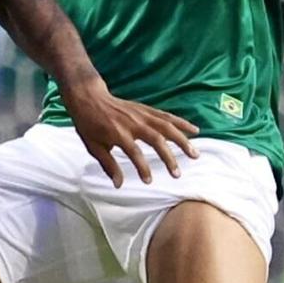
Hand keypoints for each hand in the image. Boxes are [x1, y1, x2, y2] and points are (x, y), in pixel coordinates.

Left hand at [61, 78, 200, 186]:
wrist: (89, 97)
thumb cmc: (89, 124)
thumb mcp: (93, 146)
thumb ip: (108, 165)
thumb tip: (118, 185)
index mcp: (118, 133)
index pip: (134, 153)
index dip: (142, 168)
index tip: (148, 181)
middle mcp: (133, 123)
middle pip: (156, 139)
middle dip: (169, 157)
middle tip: (177, 174)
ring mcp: (141, 114)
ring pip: (166, 126)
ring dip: (182, 140)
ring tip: (195, 154)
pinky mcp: (146, 109)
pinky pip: (167, 116)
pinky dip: (181, 123)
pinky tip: (194, 130)